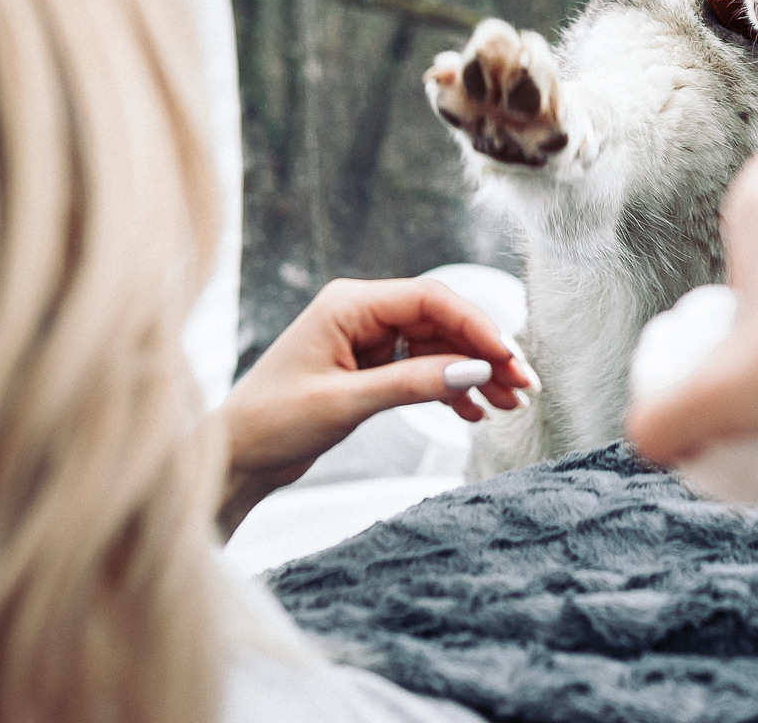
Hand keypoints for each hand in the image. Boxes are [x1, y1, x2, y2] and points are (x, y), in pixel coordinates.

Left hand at [213, 277, 529, 536]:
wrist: (232, 457)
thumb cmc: (272, 423)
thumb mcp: (345, 403)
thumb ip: (412, 384)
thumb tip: (476, 371)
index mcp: (349, 304)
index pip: (430, 300)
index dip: (477, 326)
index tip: (510, 358)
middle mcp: (360, 314)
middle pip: (441, 322)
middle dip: (485, 353)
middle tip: (525, 385)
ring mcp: (365, 342)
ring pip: (437, 349)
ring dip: (473, 375)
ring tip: (510, 405)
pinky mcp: (367, 369)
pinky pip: (421, 370)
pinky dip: (449, 390)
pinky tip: (474, 415)